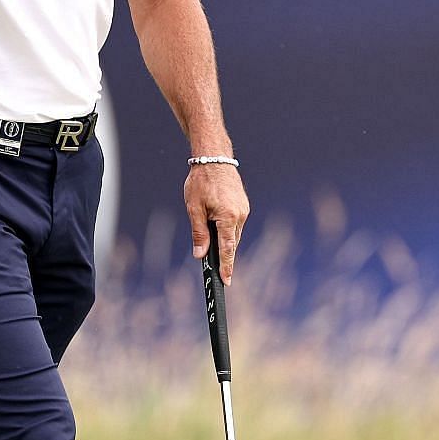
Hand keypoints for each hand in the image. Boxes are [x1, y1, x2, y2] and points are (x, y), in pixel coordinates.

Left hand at [186, 163, 249, 281]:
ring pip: (233, 234)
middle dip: (224, 256)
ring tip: (211, 244)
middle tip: (217, 271)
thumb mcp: (194, 208)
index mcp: (228, 216)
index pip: (228, 248)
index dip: (226, 266)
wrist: (214, 158)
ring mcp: (243, 210)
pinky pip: (235, 224)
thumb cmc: (202, 181)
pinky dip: (227, 230)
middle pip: (231, 243)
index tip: (227, 281)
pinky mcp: (243, 205)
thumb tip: (200, 254)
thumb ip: (198, 233)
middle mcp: (240, 215)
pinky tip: (217, 229)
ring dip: (224, 241)